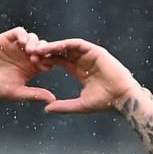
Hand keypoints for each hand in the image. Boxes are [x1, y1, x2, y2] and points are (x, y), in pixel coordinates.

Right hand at [0, 27, 56, 103]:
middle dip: (42, 51)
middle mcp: (26, 56)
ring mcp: (16, 47)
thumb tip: (53, 100)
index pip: (47, 60)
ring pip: (32, 38)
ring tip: (30, 51)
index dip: (49, 62)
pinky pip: (18, 32)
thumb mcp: (18, 93)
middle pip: (42, 47)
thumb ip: (35, 94)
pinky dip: (23, 35)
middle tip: (38, 58)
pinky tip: (23, 42)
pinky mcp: (5, 39)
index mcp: (32, 68)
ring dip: (34, 42)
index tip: (46, 68)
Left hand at [25, 38, 141, 112]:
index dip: (46, 62)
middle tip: (30, 53)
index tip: (33, 64)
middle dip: (46, 52)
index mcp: (79, 71)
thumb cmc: (104, 103)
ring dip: (52, 47)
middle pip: (61, 52)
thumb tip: (46, 109)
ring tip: (38, 49)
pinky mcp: (95, 51)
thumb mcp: (79, 105)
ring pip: (66, 47)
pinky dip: (64, 44)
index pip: (59, 62)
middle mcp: (83, 61)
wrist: (121, 98)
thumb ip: (63, 106)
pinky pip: (76, 44)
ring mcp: (89, 55)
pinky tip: (52, 47)